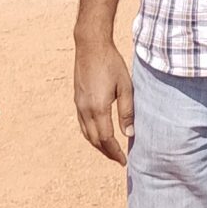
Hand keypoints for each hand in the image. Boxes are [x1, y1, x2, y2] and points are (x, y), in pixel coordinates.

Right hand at [74, 37, 134, 163]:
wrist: (90, 46)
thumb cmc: (111, 63)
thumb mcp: (125, 86)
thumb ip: (127, 111)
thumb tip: (129, 134)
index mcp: (98, 108)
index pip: (106, 139)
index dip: (115, 152)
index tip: (124, 161)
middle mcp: (85, 110)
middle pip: (94, 140)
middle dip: (107, 152)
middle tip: (118, 159)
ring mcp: (78, 105)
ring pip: (86, 134)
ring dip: (97, 145)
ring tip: (110, 150)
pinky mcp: (77, 100)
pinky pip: (81, 124)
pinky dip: (90, 134)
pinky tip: (98, 134)